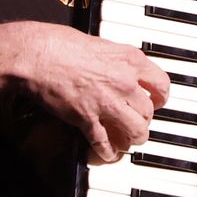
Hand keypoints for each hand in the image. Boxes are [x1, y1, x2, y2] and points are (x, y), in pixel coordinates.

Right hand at [9, 21, 169, 161]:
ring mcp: (107, 103)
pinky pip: (106, 144)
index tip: (155, 101)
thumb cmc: (59, 44)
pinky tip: (107, 153)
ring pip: (137, 132)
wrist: (35, 55)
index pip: (161, 84)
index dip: (160, 97)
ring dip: (132, 139)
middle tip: (135, 122)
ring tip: (127, 140)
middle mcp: (124, 82)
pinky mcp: (87, 119)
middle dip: (143, 120)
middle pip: (149, 112)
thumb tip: (122, 68)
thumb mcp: (99, 43)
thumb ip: (116, 59)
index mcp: (129, 60)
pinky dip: (108, 152)